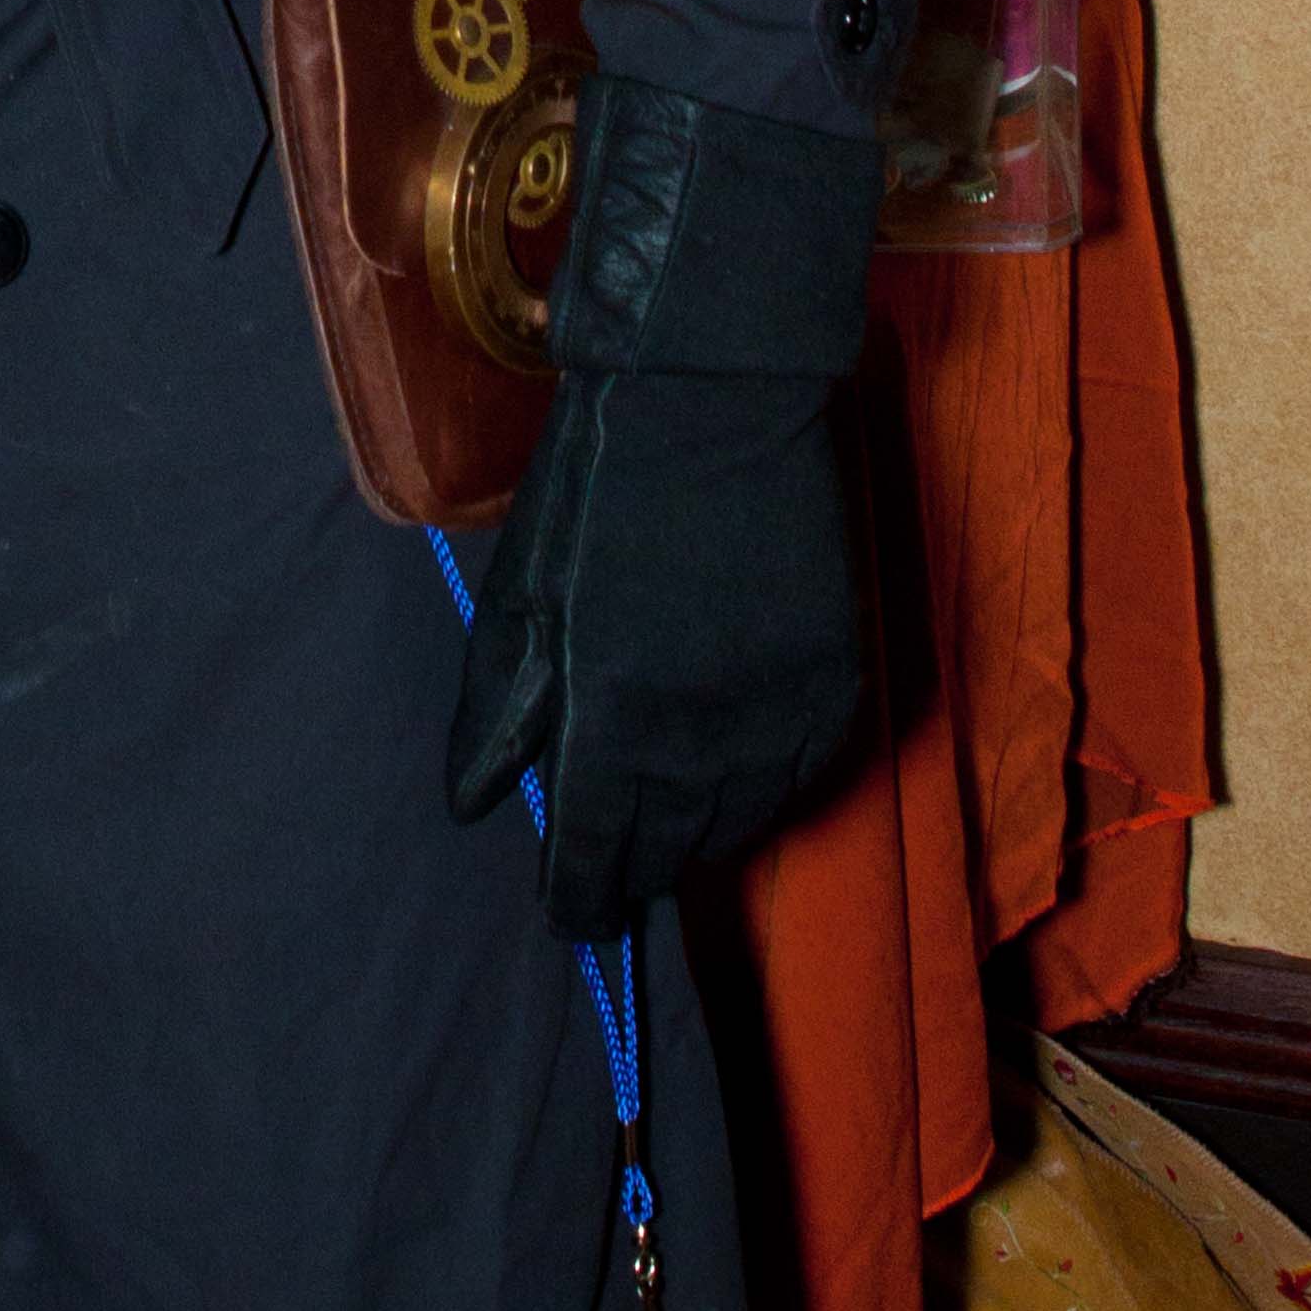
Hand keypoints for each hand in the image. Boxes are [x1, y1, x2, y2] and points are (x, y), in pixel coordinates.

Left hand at [446, 367, 865, 938]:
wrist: (717, 394)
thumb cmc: (596, 482)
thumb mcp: (522, 593)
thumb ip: (498, 708)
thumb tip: (473, 805)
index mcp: (611, 714)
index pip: (594, 850)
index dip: (579, 895)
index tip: (571, 916)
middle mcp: (702, 735)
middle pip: (668, 849)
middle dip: (633, 870)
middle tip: (613, 878)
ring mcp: (779, 711)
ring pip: (740, 823)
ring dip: (699, 840)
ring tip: (669, 839)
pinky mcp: (837, 679)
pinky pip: (805, 776)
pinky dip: (768, 795)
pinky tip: (740, 788)